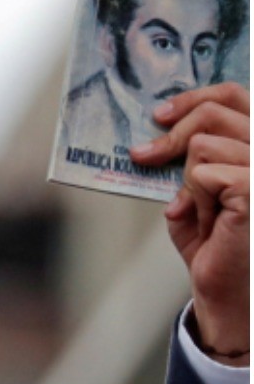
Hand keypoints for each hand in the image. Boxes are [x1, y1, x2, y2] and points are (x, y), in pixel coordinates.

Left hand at [131, 82, 249, 363]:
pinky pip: (204, 174)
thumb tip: (162, 122)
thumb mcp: (197, 186)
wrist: (227, 288)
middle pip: (214, 114)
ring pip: (203, 145)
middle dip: (171, 137)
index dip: (195, 97)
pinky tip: (210, 221)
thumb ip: (193, 152)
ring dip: (190, 181)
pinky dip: (196, 198)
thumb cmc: (216, 240)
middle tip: (145, 157)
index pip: (236, 95)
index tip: (160, 115)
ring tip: (203, 210)